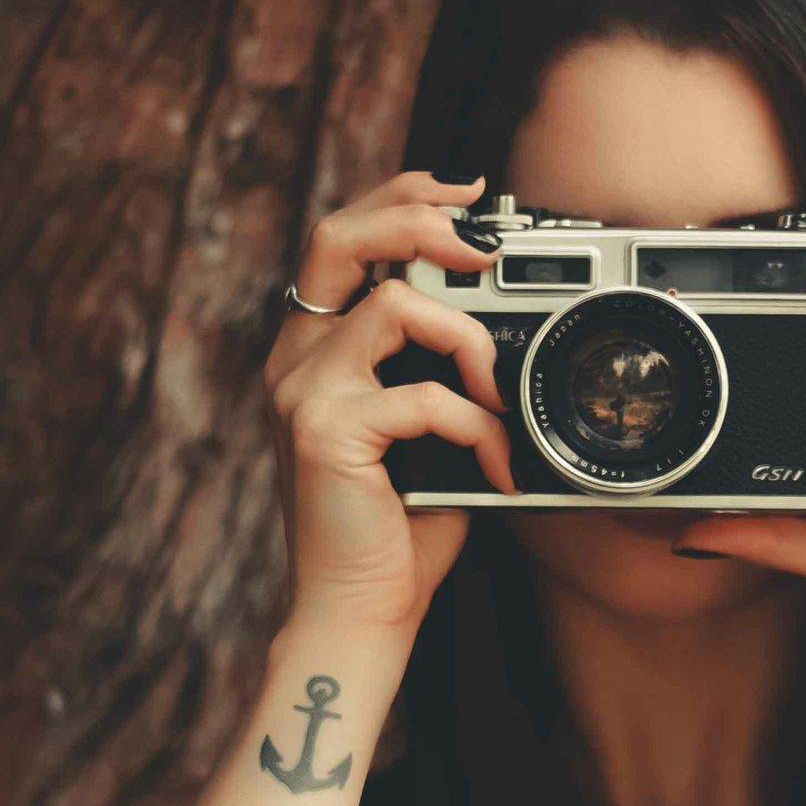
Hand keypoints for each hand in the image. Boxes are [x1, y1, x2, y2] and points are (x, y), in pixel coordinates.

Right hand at [263, 167, 520, 635]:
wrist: (359, 610)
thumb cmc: (399, 528)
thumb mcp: (428, 430)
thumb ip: (441, 371)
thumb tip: (509, 326)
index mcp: (316, 348)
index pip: (343, 236)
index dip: (402, 196)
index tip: (467, 194)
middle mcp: (295, 359)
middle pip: (338, 235)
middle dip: (417, 216)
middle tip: (483, 244)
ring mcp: (302, 391)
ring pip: (392, 304)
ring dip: (466, 341)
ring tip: (496, 397)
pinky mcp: (322, 431)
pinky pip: (419, 394)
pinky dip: (476, 427)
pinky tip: (497, 467)